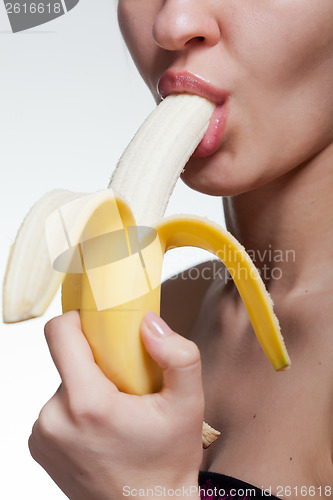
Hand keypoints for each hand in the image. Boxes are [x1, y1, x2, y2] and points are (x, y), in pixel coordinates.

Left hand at [28, 310, 203, 499]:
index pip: (59, 333)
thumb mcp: (189, 405)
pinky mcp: (40, 447)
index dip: (80, 319)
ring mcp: (43, 435)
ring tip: (117, 410)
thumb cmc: (168, 462)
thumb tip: (148, 322)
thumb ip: (178, 355)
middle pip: (66, 359)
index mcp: (87, 403)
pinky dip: (77, 409)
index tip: (103, 326)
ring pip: (64, 383)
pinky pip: (57, 408)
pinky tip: (102, 428)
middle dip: (95, 360)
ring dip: (88, 386)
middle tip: (126, 381)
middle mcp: (54, 419)